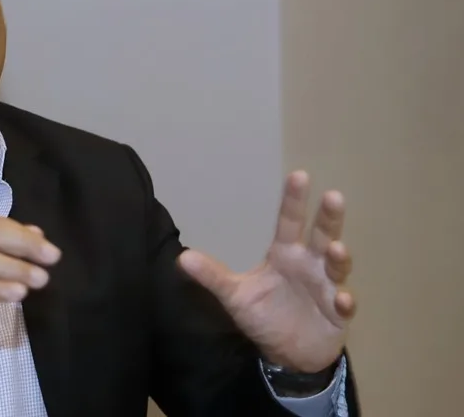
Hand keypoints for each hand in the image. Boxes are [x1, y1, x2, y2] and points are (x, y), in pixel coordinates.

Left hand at [178, 171, 355, 372]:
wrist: (289, 353)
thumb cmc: (265, 315)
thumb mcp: (236, 296)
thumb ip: (213, 276)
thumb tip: (182, 257)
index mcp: (286, 254)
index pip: (290, 222)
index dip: (293, 200)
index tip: (298, 175)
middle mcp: (311, 264)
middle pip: (323, 235)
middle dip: (329, 217)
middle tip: (333, 196)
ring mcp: (328, 287)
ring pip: (337, 267)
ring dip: (339, 258)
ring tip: (336, 249)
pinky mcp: (338, 313)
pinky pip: (345, 305)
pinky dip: (346, 301)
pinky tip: (343, 299)